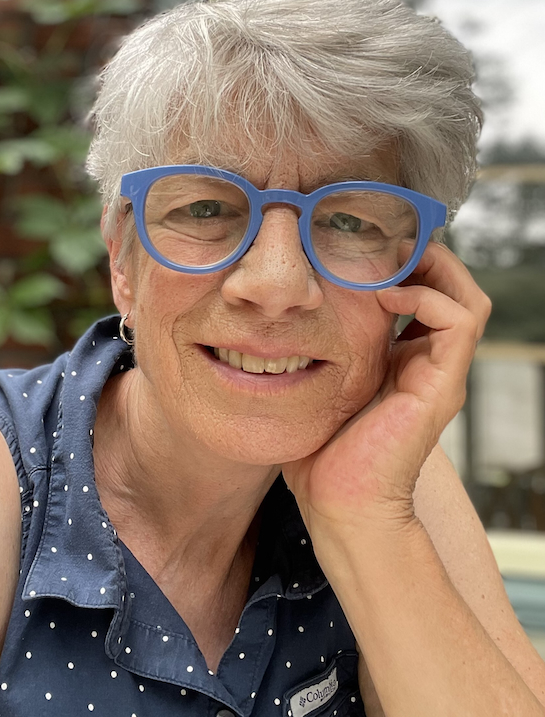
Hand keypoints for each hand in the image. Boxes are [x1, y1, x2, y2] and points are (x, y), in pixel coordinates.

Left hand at [282, 242, 490, 532]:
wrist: (340, 506)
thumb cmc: (320, 452)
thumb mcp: (316, 386)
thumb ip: (315, 354)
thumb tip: (283, 319)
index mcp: (402, 362)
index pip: (423, 296)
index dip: (401, 265)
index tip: (362, 247)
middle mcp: (427, 364)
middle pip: (452, 290)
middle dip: (419, 258)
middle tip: (380, 242)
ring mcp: (440, 375)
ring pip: (466, 298)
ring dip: (431, 270)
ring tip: (389, 261)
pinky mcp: (442, 386)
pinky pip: (458, 321)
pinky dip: (426, 297)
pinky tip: (386, 297)